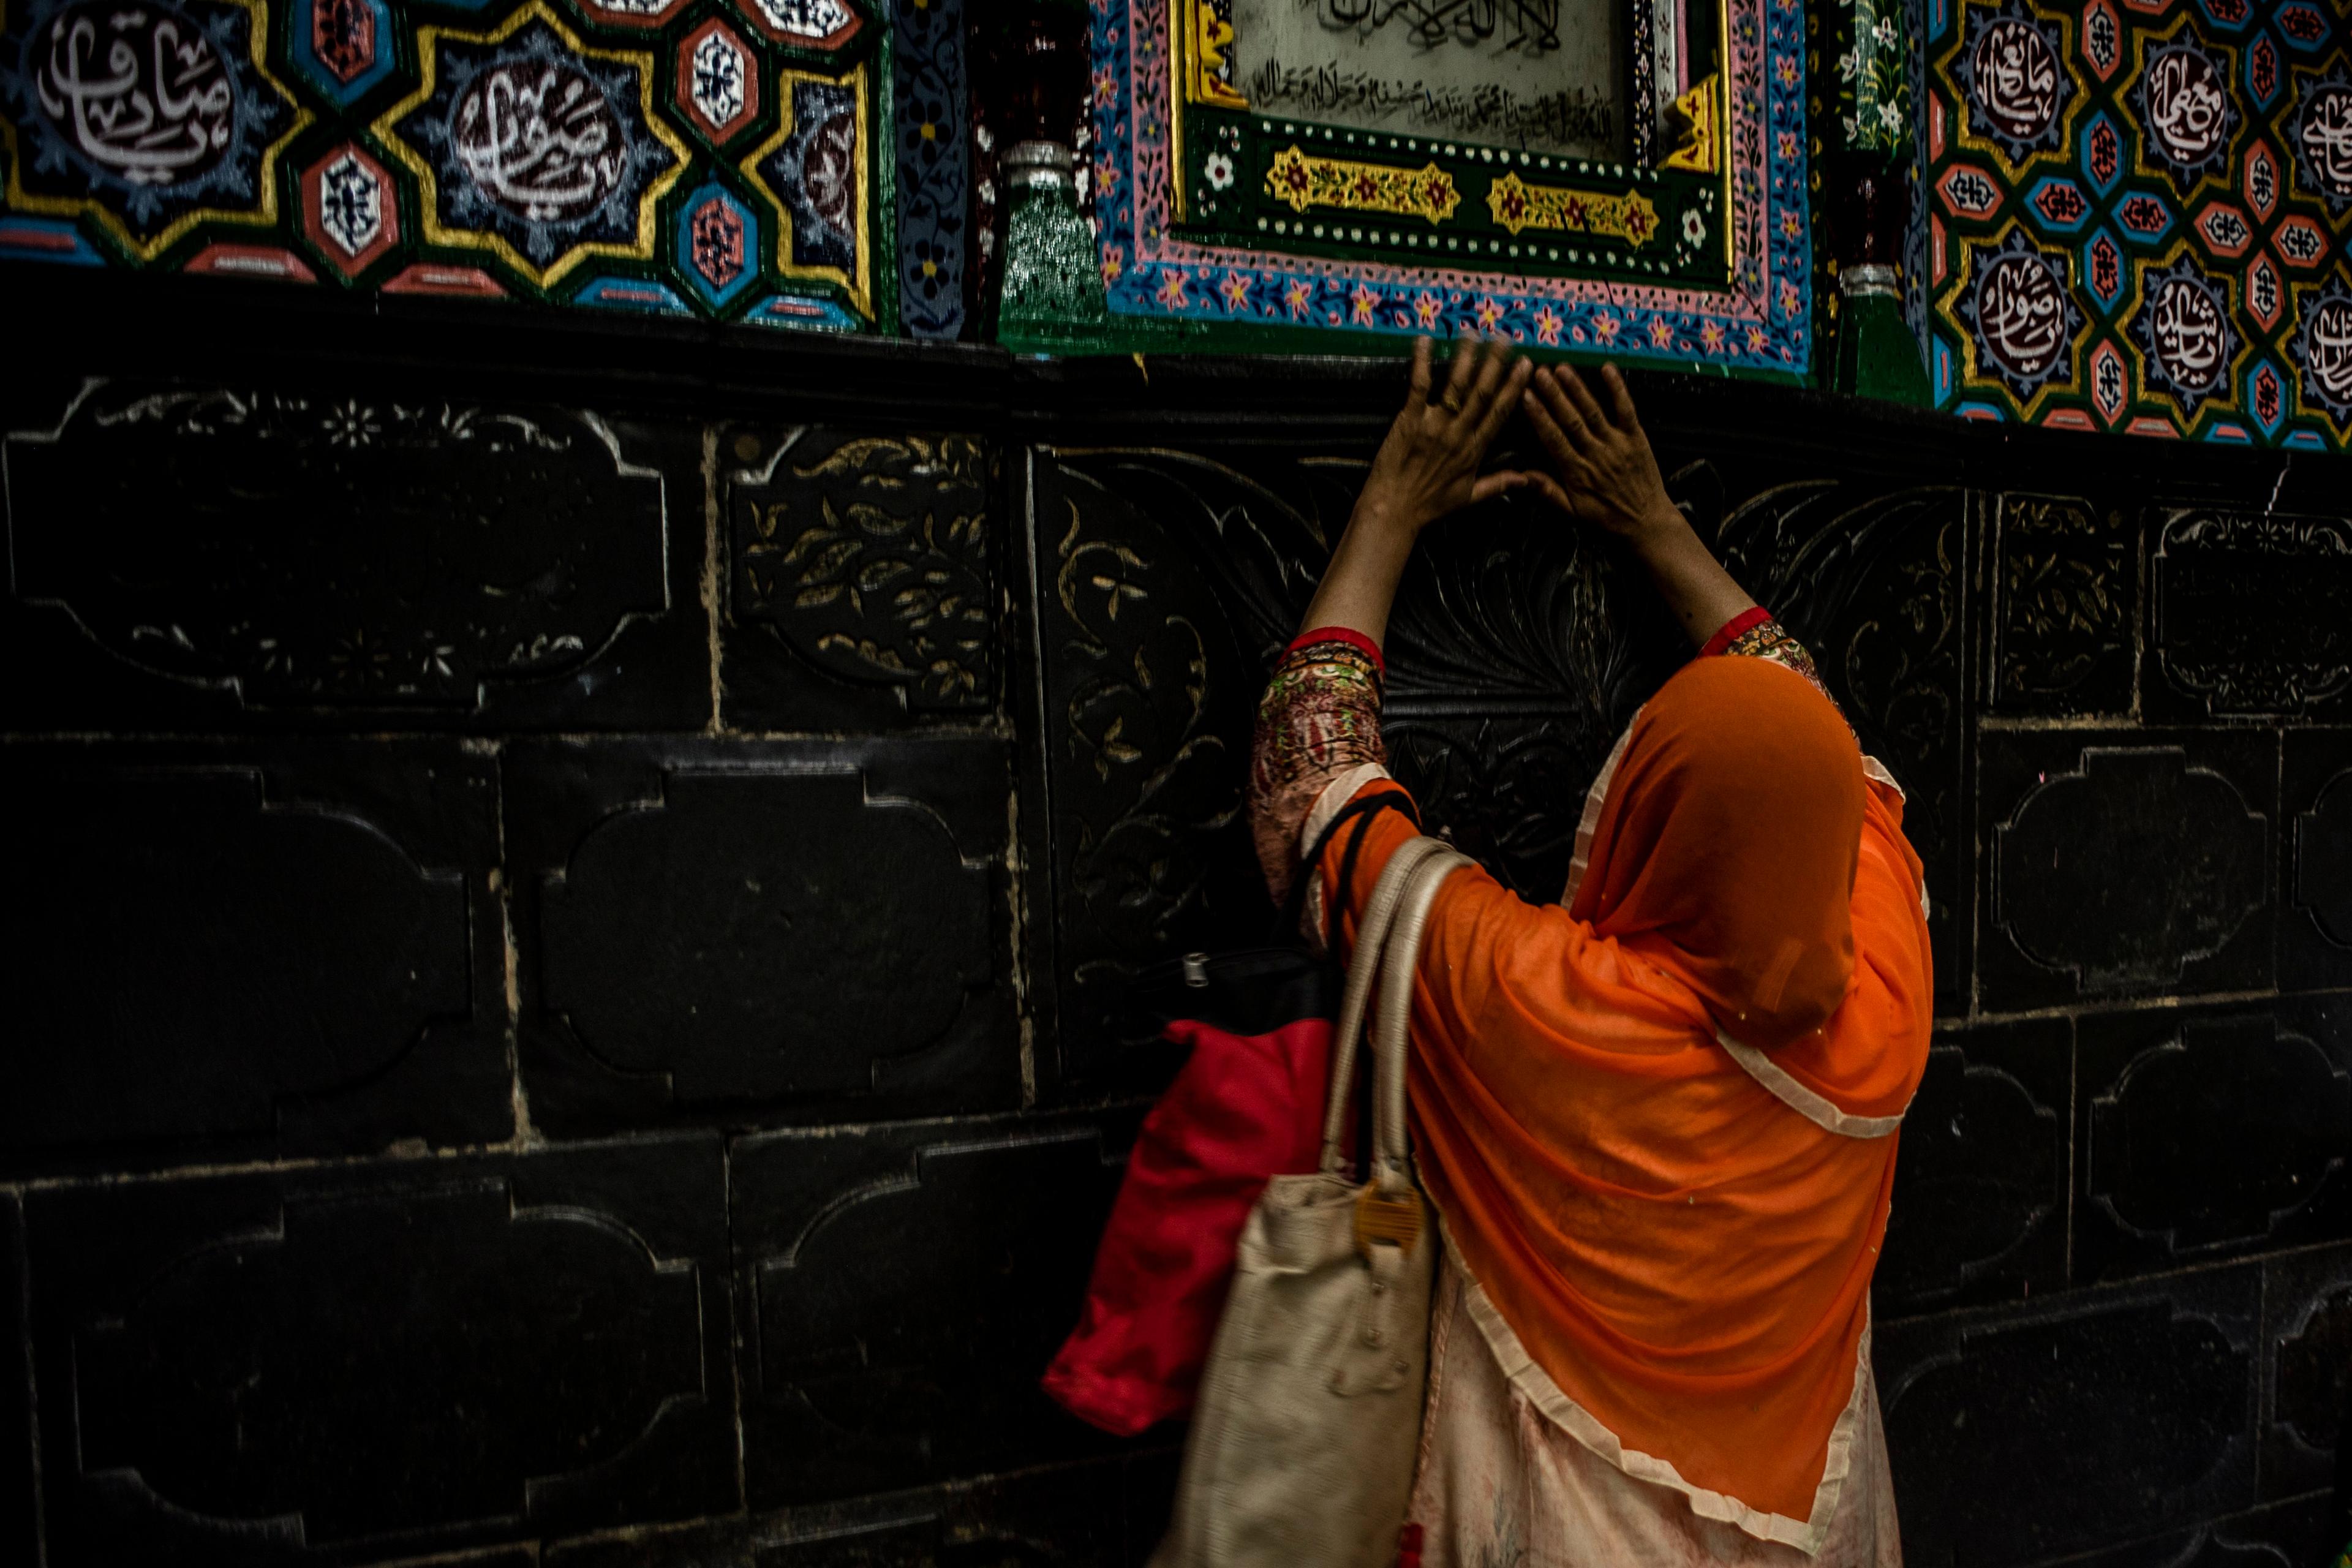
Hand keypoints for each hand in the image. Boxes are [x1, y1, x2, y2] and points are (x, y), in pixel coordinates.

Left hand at [1355, 335, 1534, 534]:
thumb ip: (1497, 484)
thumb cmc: (1429, 506)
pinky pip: (1419, 386)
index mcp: (1475, 450)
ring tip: (1473, 333)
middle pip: (1482, 392)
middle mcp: (1459, 433)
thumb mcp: (1468, 498)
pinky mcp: (1410, 420)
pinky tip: (1425, 340)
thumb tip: (1525, 479)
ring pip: (1456, 385)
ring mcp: (1435, 425)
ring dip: (1465, 357)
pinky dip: (1421, 362)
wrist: (1394, 510)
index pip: (1500, 412)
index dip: (1514, 387)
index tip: (1526, 365)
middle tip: (1504, 338)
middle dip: (1495, 363)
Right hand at [1519, 363, 1679, 541]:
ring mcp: (1617, 444)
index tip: (1525, 396)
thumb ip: (1547, 492)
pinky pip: (1626, 409)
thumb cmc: (1607, 518)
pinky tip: (1607, 369)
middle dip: (1554, 395)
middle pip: (1571, 420)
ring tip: (1562, 369)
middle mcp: (1596, 455)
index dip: (1538, 416)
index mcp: (1577, 473)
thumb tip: (1521, 476)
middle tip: (1539, 372)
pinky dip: (1617, 389)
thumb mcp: (1572, 513)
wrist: (1646, 523)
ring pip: (1594, 412)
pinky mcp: (1636, 438)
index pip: (1553, 439)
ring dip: (1578, 389)